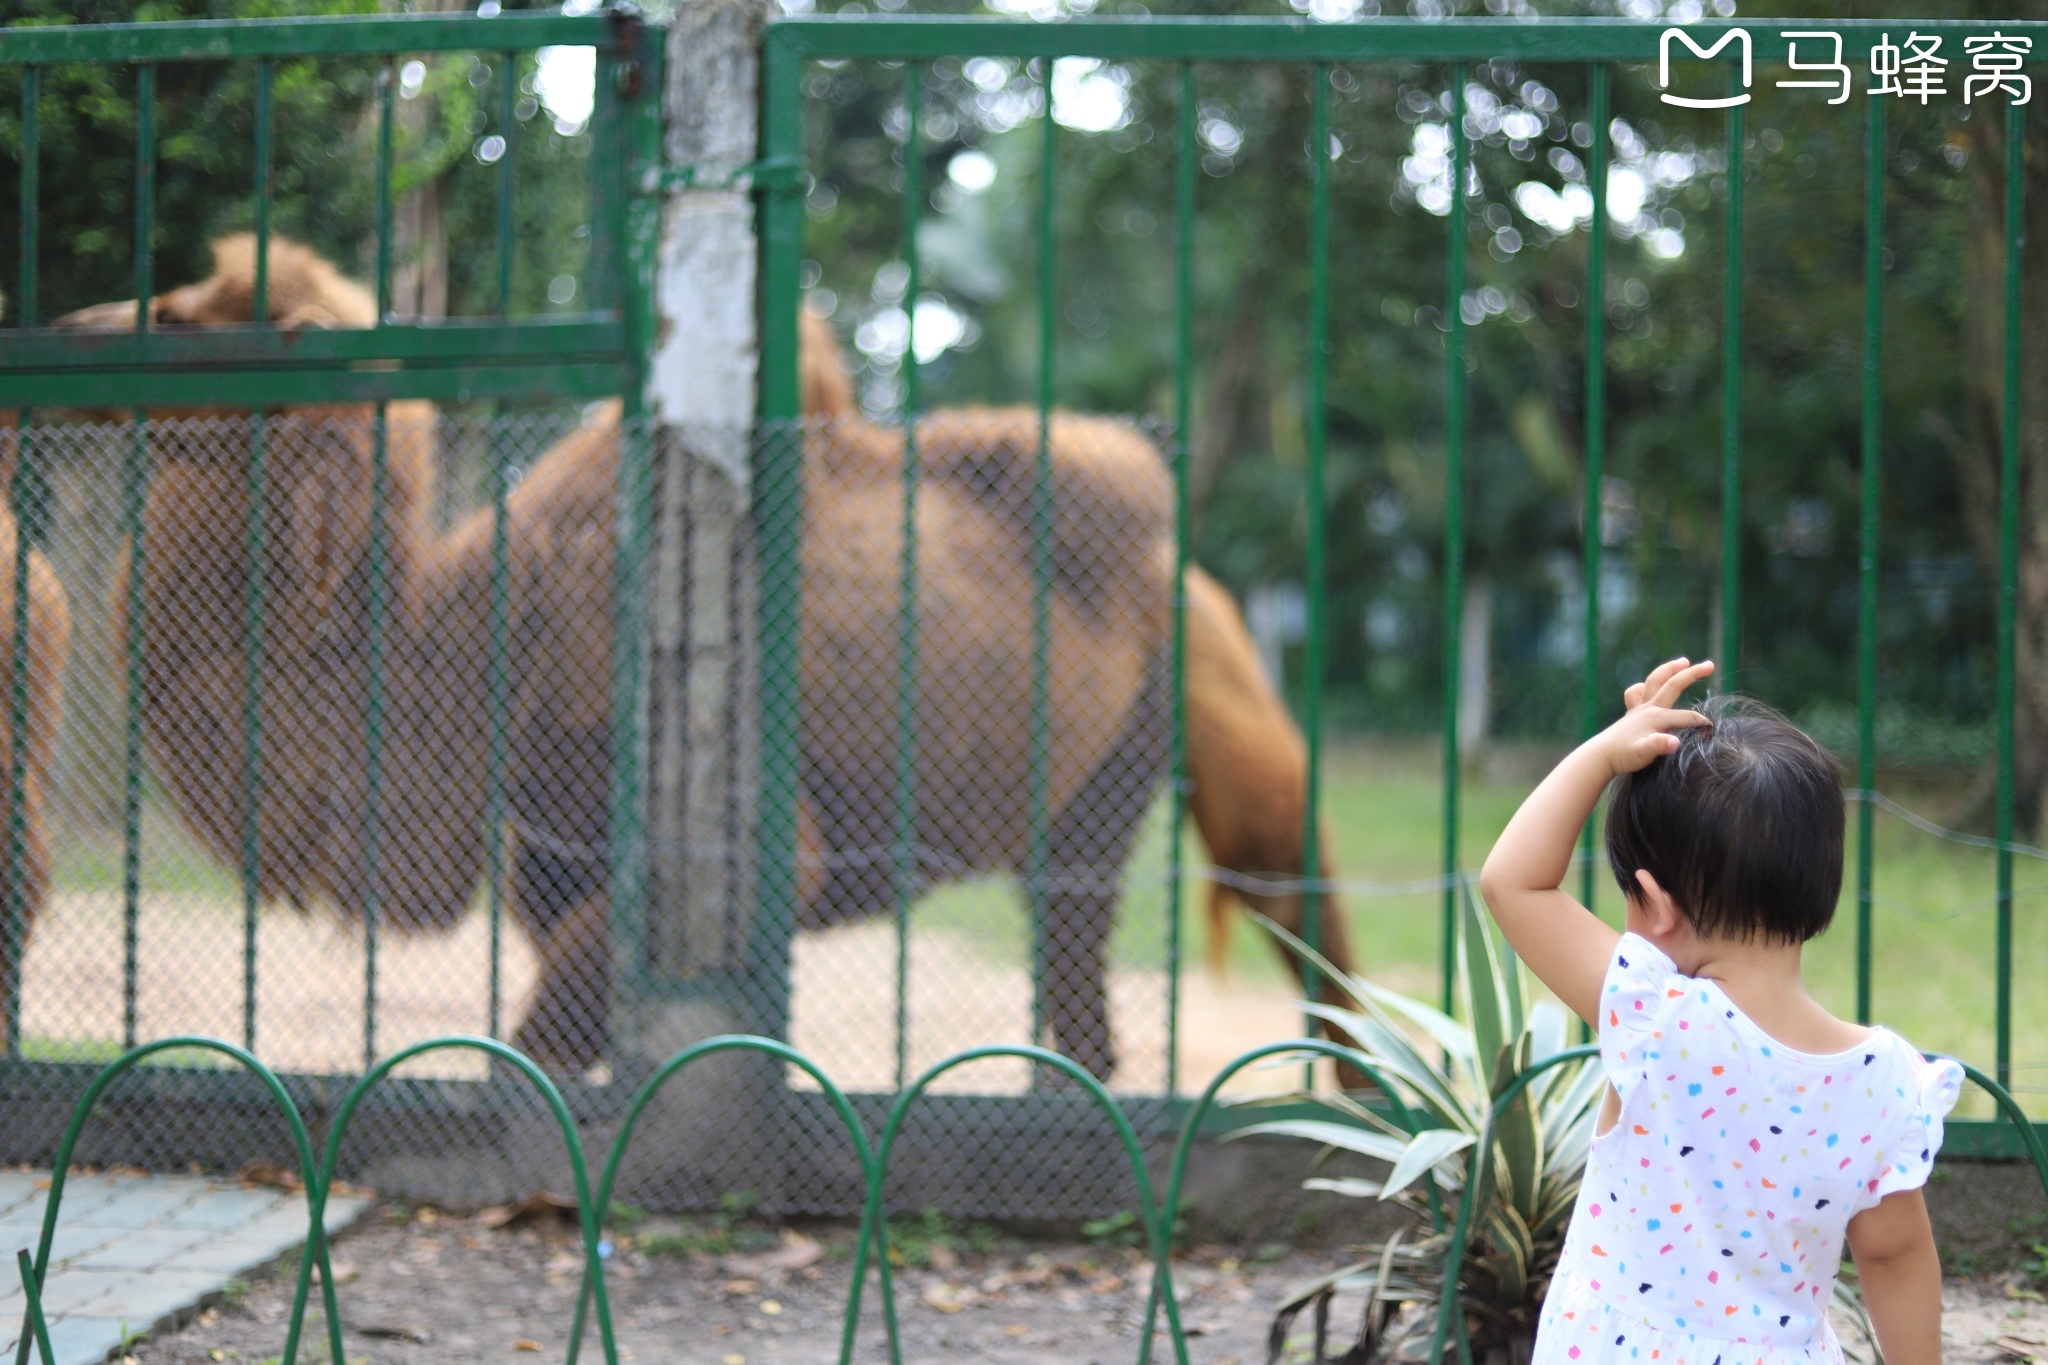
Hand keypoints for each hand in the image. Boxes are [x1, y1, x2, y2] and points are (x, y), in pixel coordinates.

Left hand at [1602, 657, 1712, 773]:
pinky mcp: (1632, 713)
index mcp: (1657, 717)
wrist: (1600, 756)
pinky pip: (1637, 693)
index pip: (1688, 717)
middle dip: (1693, 673)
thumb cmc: (1624, 756)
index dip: (1703, 724)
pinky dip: (1645, 686)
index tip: (1714, 732)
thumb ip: (1659, 746)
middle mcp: (1649, 708)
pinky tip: (1649, 687)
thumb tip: (1675, 742)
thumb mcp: (1643, 754)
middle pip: (1673, 685)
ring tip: (1683, 661)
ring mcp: (1639, 708)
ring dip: (1669, 669)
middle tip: (1710, 664)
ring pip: (1655, 681)